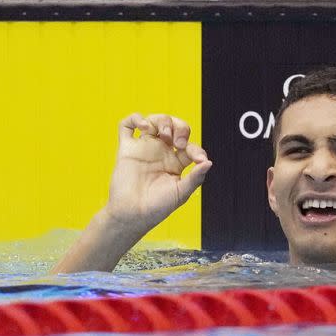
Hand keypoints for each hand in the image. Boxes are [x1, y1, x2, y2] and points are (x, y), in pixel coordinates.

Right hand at [105, 113, 211, 232]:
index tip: (198, 159)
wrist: (133, 216)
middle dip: (180, 127)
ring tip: (164, 134)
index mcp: (176, 163)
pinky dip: (136, 119)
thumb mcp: (181, 193)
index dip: (197, 149)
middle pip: (174, 127)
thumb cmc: (157, 208)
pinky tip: (145, 127)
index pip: (190, 146)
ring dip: (163, 121)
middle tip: (178, 142)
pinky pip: (126, 126)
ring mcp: (144, 149)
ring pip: (154, 121)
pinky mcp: (127, 149)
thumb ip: (195, 177)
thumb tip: (208, 163)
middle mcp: (161, 153)